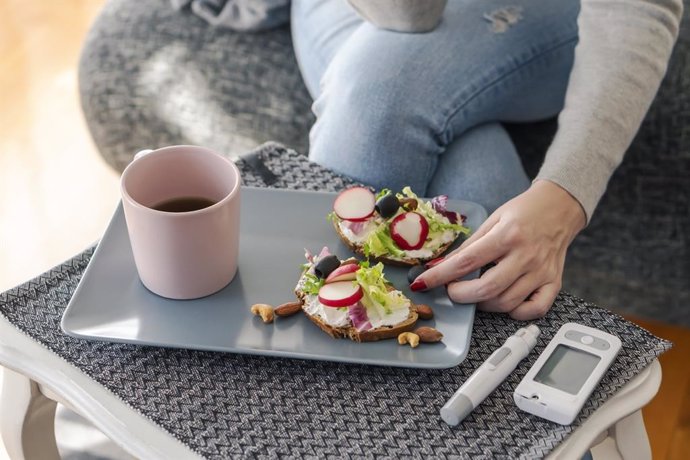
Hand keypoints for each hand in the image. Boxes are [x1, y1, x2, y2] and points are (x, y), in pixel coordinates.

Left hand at [411, 180, 585, 319]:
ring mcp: (541, 272)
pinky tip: (504, 301)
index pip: (466, 261)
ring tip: (475, 293)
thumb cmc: (523, 212)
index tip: (422, 283)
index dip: (440, 275)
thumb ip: (470, 245)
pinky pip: (534, 310)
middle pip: (486, 289)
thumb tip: (442, 266)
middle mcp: (526, 255)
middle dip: (460, 295)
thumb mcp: (492, 219)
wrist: (560, 206)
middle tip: (452, 290)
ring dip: (483, 304)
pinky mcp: (554, 282)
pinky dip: (515, 312)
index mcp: (507, 235)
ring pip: (506, 303)